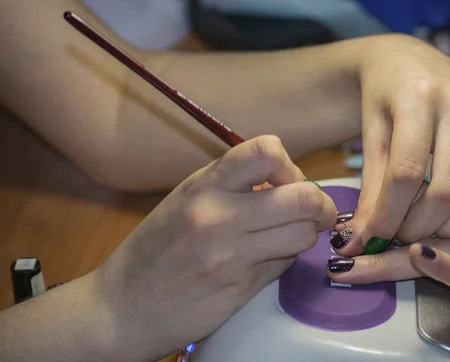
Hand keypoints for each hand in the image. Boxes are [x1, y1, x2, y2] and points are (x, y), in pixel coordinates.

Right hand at [92, 136, 336, 358]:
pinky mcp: (240, 287)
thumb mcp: (185, 200)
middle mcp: (218, 215)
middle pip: (302, 196)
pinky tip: (267, 260)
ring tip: (289, 237)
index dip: (290, 166)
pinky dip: (286, 258)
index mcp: (203, 185)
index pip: (267, 151)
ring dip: (305, 234)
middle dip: (320, 204)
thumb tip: (287, 179)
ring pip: (303, 233)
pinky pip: (285, 264)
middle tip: (316, 212)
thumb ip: (231, 185)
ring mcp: (231, 254)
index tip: (287, 182)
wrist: (121, 307)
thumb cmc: (153, 251)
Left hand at [333, 35, 449, 256]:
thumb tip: (359, 240)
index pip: (405, 172)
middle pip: (448, 186)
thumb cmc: (382, 96)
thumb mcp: (370, 134)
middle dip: (420, 226)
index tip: (369, 242)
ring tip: (423, 238)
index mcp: (419, 98)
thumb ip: (369, 187)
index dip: (387, 216)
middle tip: (396, 241)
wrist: (410, 62)